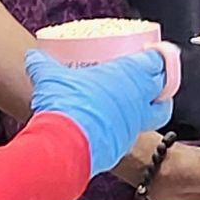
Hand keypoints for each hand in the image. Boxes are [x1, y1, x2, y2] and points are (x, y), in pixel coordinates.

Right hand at [25, 44, 174, 176]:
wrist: (65, 146)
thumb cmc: (67, 106)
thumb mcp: (51, 78)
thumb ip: (43, 65)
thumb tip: (34, 58)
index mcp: (129, 74)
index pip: (158, 60)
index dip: (158, 56)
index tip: (152, 53)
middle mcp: (138, 98)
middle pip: (165, 88)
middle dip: (162, 83)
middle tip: (149, 78)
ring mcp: (135, 124)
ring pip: (155, 114)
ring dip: (147, 107)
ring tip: (132, 103)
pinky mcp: (125, 144)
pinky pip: (134, 133)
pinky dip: (127, 127)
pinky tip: (112, 125)